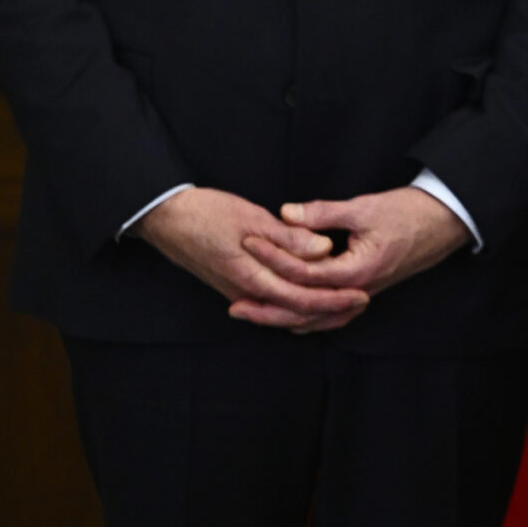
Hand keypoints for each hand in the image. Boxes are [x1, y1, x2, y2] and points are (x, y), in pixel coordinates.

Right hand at [136, 186, 370, 331]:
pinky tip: (310, 300)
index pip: (302, 299)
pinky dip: (294, 305)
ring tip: (344, 305)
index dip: (334, 299)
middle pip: (295, 313)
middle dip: (331, 311)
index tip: (362, 294)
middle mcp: (245, 292)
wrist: (165, 219)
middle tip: (362, 303)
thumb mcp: (251, 218)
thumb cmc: (206, 214)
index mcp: (251, 277)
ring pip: (283, 311)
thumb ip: (288, 238)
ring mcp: (238, 292)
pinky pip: (271, 304)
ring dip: (315, 312)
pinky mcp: (234, 286)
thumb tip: (324, 250)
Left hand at [239, 188, 472, 313]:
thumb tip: (285, 213)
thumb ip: (323, 213)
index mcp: (357, 270)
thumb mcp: (365, 208)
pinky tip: (291, 318)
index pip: (304, 272)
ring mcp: (363, 294)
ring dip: (284, 318)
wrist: (447, 222)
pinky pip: (331, 315)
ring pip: (318, 319)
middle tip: (235, 307)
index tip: (249, 244)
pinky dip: (309, 318)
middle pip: (305, 310)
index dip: (274, 258)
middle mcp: (359, 290)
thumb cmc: (410, 213)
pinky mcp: (366, 290)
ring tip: (254, 315)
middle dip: (268, 309)